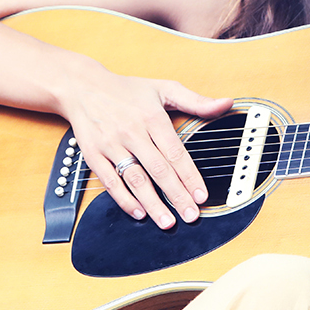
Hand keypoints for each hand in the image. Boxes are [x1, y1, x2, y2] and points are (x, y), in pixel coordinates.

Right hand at [62, 70, 231, 229]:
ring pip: (135, 179)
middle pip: (158, 170)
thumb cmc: (127, 90)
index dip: (190, 176)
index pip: (176, 153)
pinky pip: (110, 181)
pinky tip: (139, 212)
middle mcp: (132, 132)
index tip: (201, 195)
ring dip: (152, 203)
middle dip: (176, 196)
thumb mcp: (164, 89)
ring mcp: (111, 145)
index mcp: (152, 117)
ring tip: (167, 222)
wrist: (83, 87)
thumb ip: (196, 101)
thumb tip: (226, 103)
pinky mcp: (94, 155)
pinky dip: (124, 199)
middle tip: (191, 215)